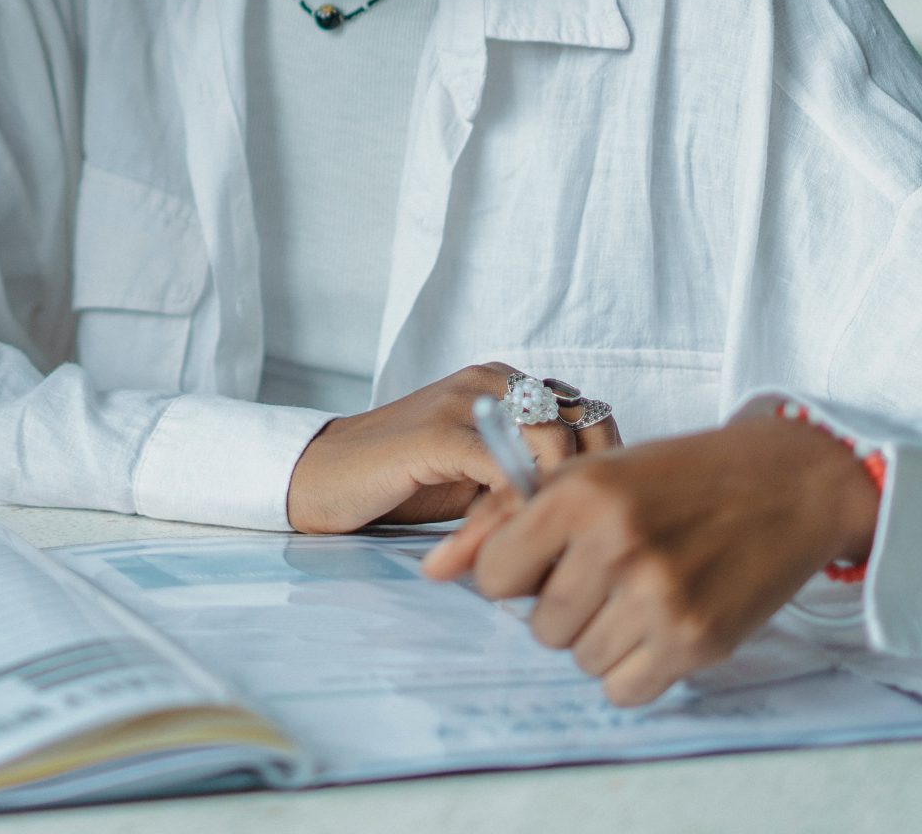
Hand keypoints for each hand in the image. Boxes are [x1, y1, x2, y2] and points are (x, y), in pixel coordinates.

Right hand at [288, 364, 621, 532]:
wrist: (318, 481)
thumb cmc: (397, 485)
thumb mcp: (478, 475)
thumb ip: (527, 470)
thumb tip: (591, 505)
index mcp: (505, 382)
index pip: (592, 415)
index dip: (603, 471)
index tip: (588, 521)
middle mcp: (492, 379)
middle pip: (588, 424)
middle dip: (589, 486)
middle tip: (571, 536)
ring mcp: (464, 401)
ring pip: (555, 444)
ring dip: (554, 501)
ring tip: (535, 543)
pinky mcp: (439, 433)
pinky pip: (508, 470)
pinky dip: (515, 510)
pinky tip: (499, 540)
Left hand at [421, 414, 880, 705]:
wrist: (788, 482)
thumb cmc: (676, 477)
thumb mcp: (586, 477)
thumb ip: (500, 522)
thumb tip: (430, 570)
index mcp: (579, 497)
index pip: (492, 577)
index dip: (514, 573)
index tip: (547, 559)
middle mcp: (615, 546)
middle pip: (537, 625)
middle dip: (561, 605)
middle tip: (604, 574)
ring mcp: (658, 597)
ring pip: (578, 658)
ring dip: (598, 637)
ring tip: (635, 594)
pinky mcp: (696, 639)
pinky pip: (624, 689)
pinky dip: (632, 669)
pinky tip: (654, 627)